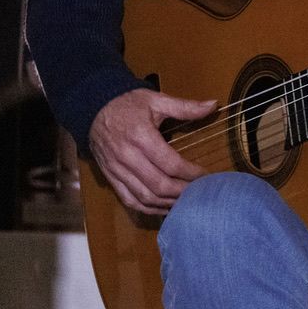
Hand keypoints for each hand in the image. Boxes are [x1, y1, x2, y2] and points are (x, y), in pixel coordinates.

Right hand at [88, 88, 216, 214]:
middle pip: (159, 185)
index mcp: (141, 137)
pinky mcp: (110, 178)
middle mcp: (128, 157)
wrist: (93, 108)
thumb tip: (214, 105)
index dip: (191, 173)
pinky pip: (129, 200)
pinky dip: (148, 208)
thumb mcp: (157, 100)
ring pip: (145, 197)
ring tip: (186, 202)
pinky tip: (164, 208)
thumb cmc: (128, 104)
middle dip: (182, 192)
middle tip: (200, 192)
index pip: (171, 164)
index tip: (206, 176)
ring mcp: (117, 170)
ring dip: (167, 203)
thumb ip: (185, 107)